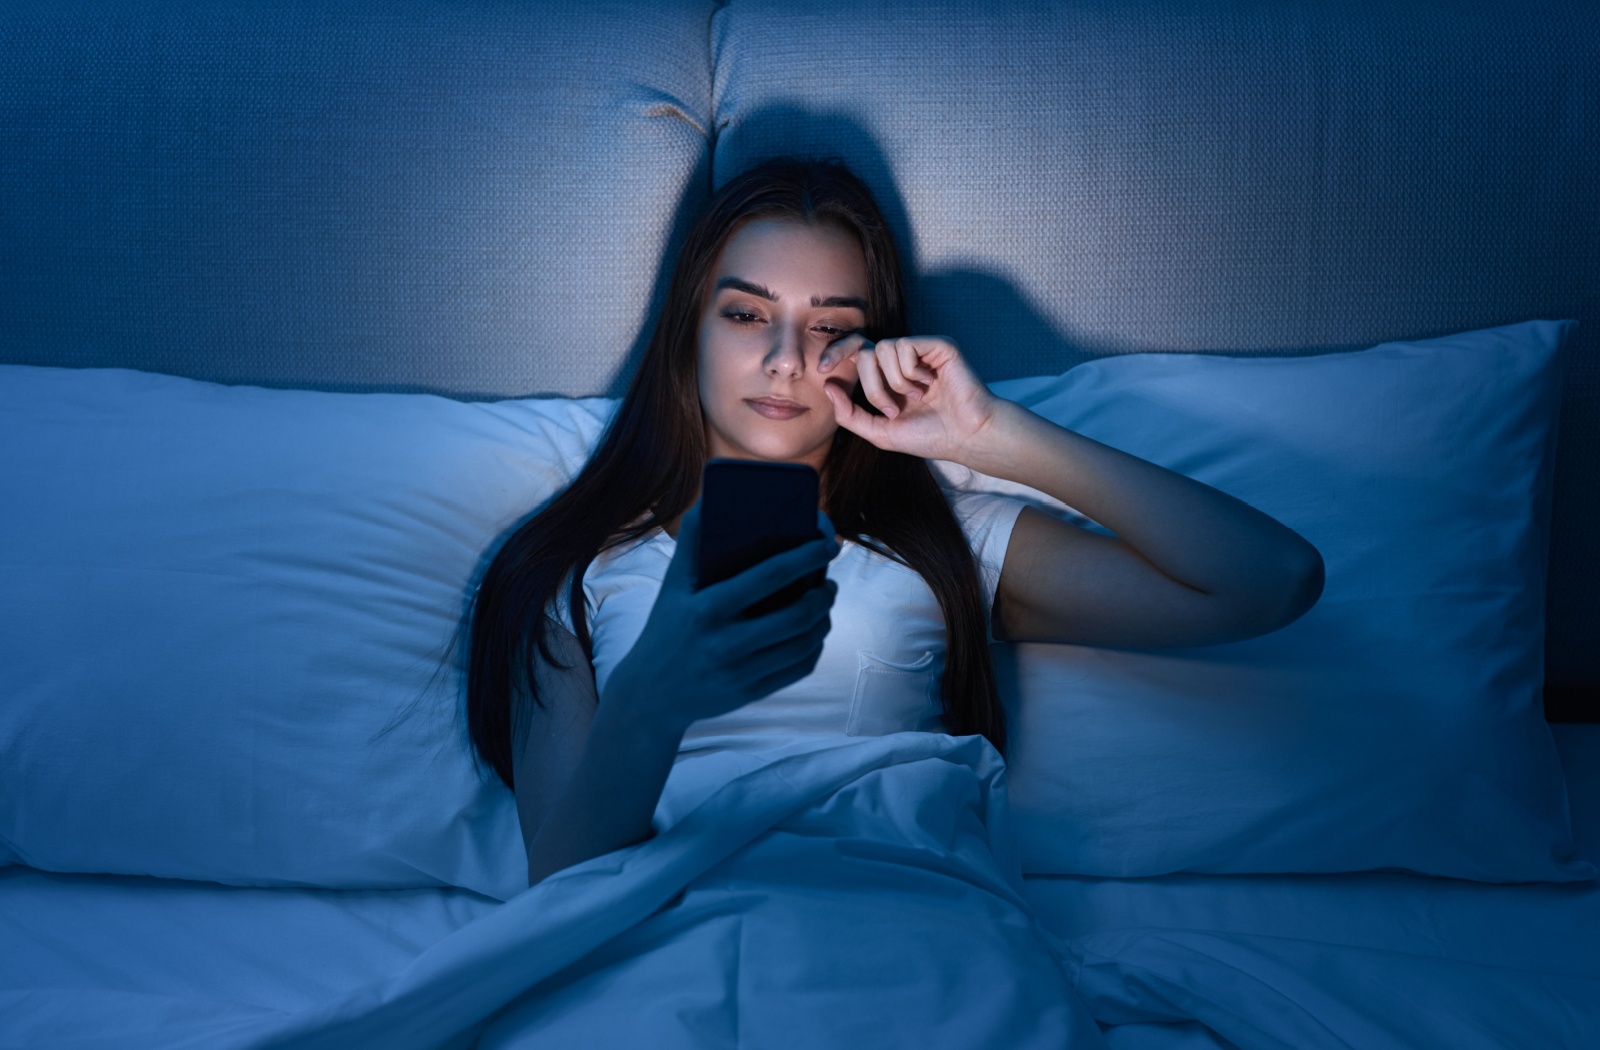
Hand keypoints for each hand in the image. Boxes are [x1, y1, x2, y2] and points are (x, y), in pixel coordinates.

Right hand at [601, 501, 839, 734]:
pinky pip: (798, 668)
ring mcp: (740, 672)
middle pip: (796, 615)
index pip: (769, 576)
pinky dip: (814, 648)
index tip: (827, 544)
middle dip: (824, 594)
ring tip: (825, 602)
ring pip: (803, 643)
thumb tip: (710, 496)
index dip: (806, 556)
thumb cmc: (666, 628)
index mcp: (706, 608)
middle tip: (830, 580)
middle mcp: (724, 642)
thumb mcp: (672, 585)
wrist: (650, 695)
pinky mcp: (751, 692)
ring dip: (824, 619)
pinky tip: (814, 633)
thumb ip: (691, 541)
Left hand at [818, 334, 1001, 461]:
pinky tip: (930, 384)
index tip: (821, 367)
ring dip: (895, 383)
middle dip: (873, 387)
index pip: (855, 350)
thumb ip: (850, 414)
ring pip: (883, 349)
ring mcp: (921, 349)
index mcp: (888, 374)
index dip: (835, 351)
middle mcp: (903, 358)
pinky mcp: (937, 344)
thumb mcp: (880, 432)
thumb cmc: (929, 436)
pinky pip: (904, 346)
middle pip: (865, 352)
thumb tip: (828, 385)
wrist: (965, 436)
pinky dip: (911, 372)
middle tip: (893, 410)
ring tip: (917, 398)